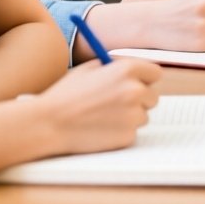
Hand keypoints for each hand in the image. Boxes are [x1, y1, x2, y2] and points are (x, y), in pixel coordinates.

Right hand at [36, 58, 161, 154]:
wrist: (48, 123)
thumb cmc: (66, 95)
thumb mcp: (89, 70)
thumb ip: (115, 67)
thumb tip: (135, 69)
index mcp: (127, 70)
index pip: (155, 73)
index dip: (145, 79)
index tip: (139, 83)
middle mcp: (135, 91)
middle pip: (152, 96)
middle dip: (139, 99)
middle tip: (118, 103)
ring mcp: (133, 115)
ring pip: (143, 116)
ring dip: (130, 116)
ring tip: (103, 117)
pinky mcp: (128, 136)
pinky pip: (132, 132)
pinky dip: (121, 132)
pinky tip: (100, 129)